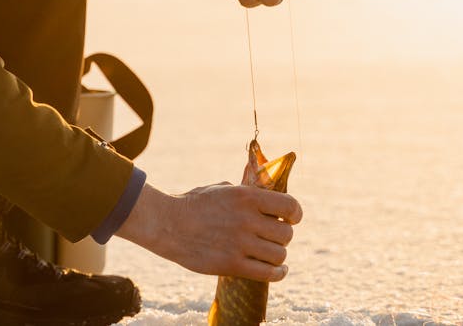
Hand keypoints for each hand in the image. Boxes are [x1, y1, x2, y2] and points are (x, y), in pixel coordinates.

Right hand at [115, 182, 302, 281]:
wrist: (166, 224)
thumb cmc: (193, 204)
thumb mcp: (222, 189)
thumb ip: (247, 192)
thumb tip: (267, 192)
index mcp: (247, 197)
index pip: (290, 206)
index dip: (295, 214)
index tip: (292, 218)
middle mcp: (247, 219)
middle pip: (286, 234)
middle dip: (282, 236)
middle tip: (272, 237)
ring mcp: (240, 243)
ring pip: (279, 255)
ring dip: (277, 255)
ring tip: (271, 254)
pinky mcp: (231, 264)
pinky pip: (268, 274)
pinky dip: (277, 274)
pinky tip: (276, 271)